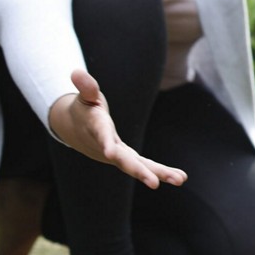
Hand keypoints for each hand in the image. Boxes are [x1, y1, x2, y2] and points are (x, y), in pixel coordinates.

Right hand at [48, 69, 186, 189]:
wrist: (74, 131)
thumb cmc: (83, 109)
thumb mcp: (85, 96)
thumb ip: (85, 86)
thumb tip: (77, 71)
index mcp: (96, 128)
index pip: (101, 135)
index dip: (105, 142)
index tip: (110, 152)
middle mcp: (108, 147)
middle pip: (124, 160)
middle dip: (139, 171)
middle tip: (154, 183)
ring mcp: (117, 156)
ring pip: (138, 167)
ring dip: (159, 174)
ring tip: (180, 179)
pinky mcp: (126, 158)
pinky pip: (145, 166)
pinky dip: (161, 172)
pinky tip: (180, 177)